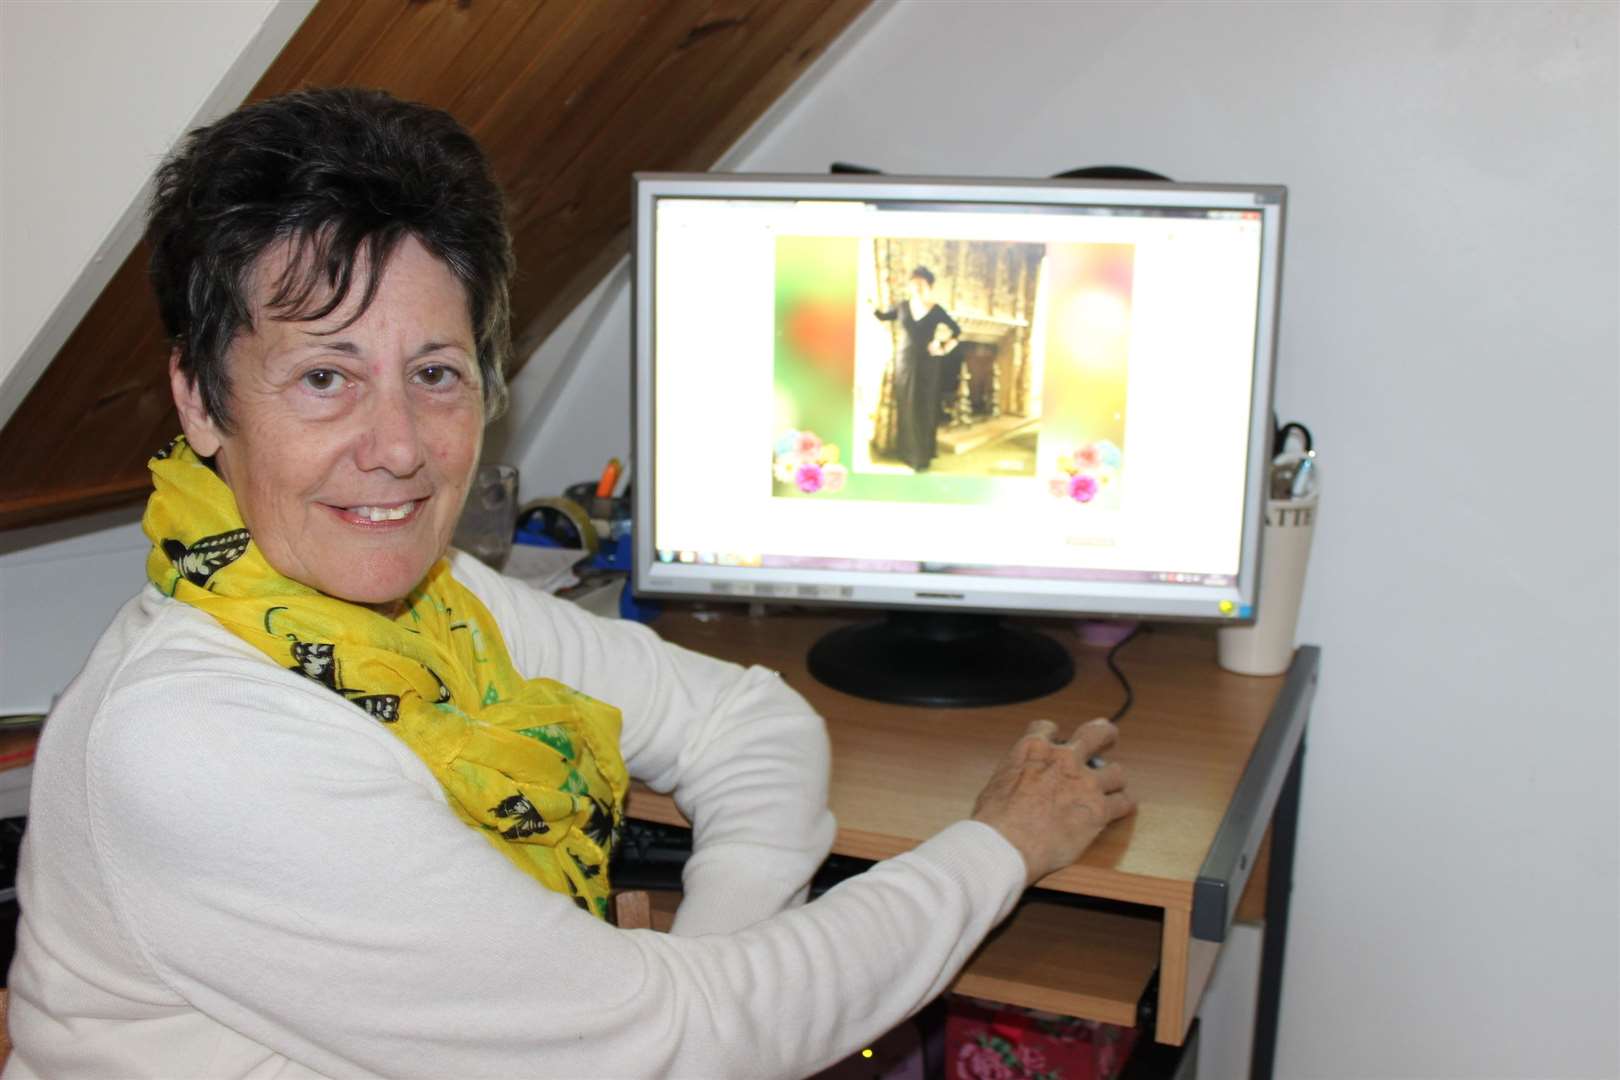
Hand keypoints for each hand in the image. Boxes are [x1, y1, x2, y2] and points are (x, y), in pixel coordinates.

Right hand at [970, 718, 1133, 886]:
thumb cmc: (994, 820)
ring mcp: (1085, 783)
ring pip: (1116, 772)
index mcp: (1033, 749)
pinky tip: (1120, 809)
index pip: (1047, 728)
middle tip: (1107, 737)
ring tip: (1112, 787)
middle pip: (1095, 733)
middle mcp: (1063, 759)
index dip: (1053, 735)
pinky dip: (1123, 805)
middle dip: (1104, 733)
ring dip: (1113, 779)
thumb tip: (1018, 785)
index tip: (1056, 741)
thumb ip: (1016, 775)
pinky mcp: (1099, 810)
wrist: (1006, 845)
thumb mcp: (997, 783)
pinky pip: (1124, 802)